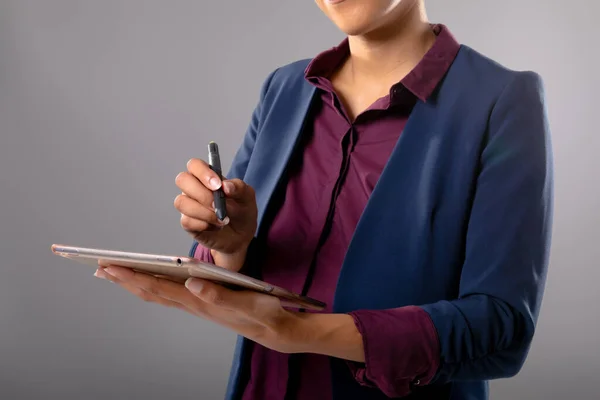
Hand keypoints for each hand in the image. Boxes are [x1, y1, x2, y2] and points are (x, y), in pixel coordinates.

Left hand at [95, 264, 306, 353]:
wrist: (276, 328)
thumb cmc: (264, 312)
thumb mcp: (248, 303)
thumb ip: (220, 295)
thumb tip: (192, 282)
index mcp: (201, 301)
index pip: (159, 287)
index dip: (134, 277)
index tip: (111, 266)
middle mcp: (193, 303)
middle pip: (151, 291)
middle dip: (125, 279)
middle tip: (100, 266)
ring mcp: (197, 304)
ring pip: (158, 293)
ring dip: (135, 281)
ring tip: (115, 271)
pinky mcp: (202, 301)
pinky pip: (170, 293)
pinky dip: (153, 283)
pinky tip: (147, 278)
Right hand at [174, 158, 257, 270]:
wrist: (241, 236)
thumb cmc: (242, 211)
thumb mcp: (247, 197)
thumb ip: (239, 188)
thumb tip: (225, 186)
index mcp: (207, 176)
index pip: (194, 165)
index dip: (203, 172)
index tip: (217, 186)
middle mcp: (193, 188)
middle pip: (182, 180)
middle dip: (202, 194)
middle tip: (218, 205)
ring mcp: (188, 205)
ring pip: (182, 202)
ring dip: (204, 212)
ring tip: (222, 219)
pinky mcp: (187, 222)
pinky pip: (186, 221)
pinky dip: (204, 225)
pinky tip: (215, 226)